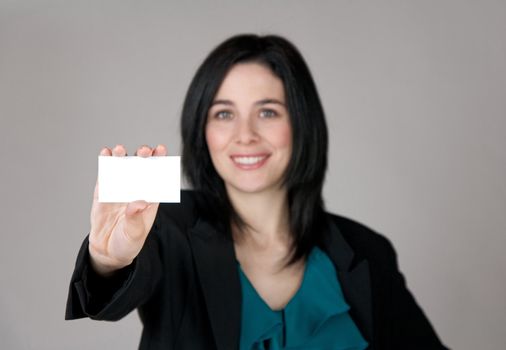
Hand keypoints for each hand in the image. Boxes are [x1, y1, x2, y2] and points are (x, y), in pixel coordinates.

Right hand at [88, 144, 166, 275]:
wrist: (107, 251)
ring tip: (120, 149)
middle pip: (141, 168)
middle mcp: (135, 190)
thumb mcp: (135, 233)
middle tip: (144, 150)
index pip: (157, 176)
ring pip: (122, 168)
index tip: (161, 149)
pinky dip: (105, 163)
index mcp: (149, 198)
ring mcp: (119, 190)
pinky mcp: (103, 192)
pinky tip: (106, 153)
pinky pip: (105, 176)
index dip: (160, 161)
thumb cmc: (128, 242)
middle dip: (143, 157)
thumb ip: (136, 218)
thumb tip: (139, 203)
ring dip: (122, 157)